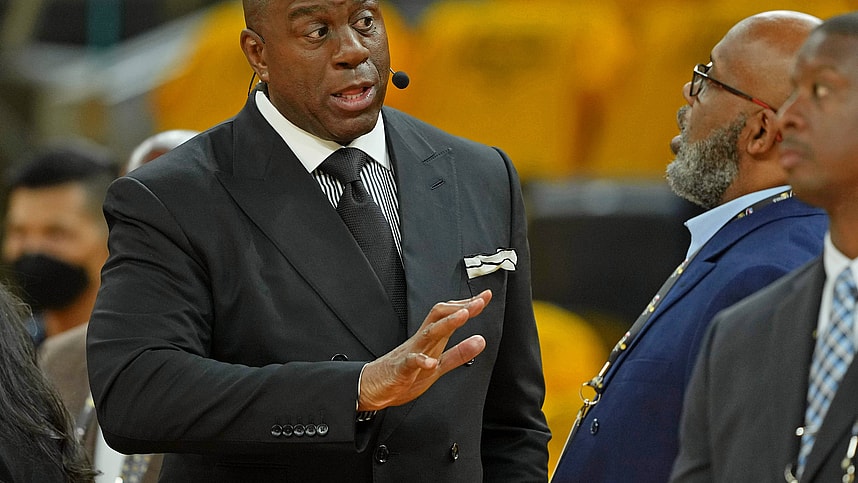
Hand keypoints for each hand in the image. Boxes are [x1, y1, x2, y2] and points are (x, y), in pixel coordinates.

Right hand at [358, 290, 491, 410]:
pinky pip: (409, 362)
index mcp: (431, 340)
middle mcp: (422, 342)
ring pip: (429, 333)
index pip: (450, 315)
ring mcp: (410, 353)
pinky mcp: (400, 370)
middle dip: (460, 307)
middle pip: (440, 316)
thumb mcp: (438, 366)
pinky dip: (420, 361)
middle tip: (480, 301)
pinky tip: (430, 362)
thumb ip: (459, 354)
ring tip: (463, 316)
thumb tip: (480, 341)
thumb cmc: (404, 375)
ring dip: (447, 324)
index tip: (485, 296)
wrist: (373, 387)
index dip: (468, 305)